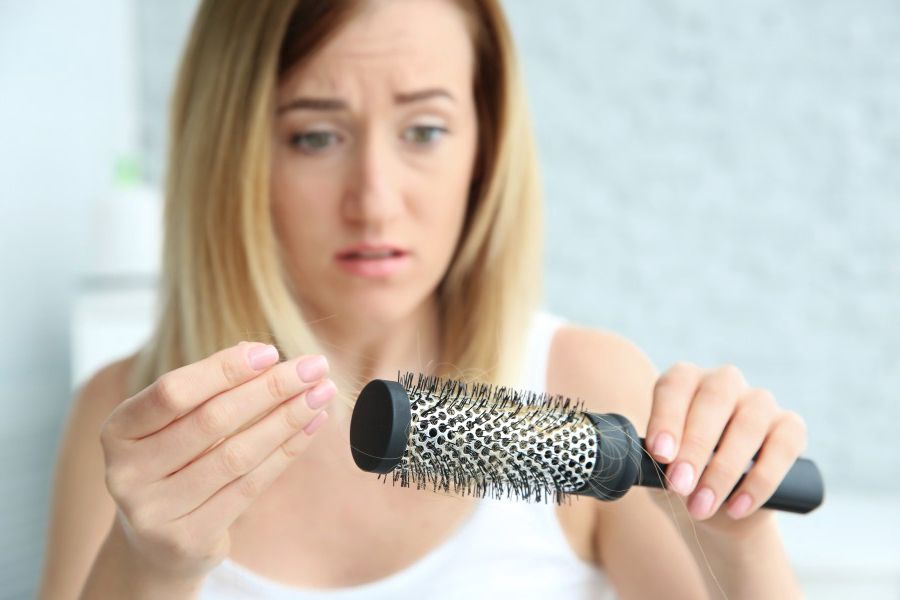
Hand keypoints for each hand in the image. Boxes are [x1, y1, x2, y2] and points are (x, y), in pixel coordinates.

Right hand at [99, 342, 335, 578]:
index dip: (224, 369)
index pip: (173, 391)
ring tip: (321, 394)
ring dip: (287, 419)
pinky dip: (287, 452)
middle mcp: (126, 472)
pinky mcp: (188, 539)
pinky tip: (311, 427)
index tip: (271, 352)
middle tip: (313, 367)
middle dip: (270, 389)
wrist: (156, 543)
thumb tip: (258, 352)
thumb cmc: (175, 462)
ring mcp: (154, 511)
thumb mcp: (177, 422)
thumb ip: (210, 387)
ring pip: (237, 454)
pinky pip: (250, 486)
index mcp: (117, 430)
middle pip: (212, 421)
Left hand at [644, 362, 806, 534]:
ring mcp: (760, 401)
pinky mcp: (791, 427)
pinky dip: (761, 479)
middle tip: (679, 486)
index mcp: (684, 381)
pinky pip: (783, 445)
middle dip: (695, 446)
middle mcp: (723, 382)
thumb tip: (647, 462)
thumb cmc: (679, 478)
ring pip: (749, 423)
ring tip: (701, 506)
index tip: (660, 454)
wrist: (717, 509)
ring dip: (724, 469)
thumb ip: (649, 462)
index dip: (667, 417)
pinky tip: (738, 506)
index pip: (674, 385)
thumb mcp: (656, 470)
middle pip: (713, 400)